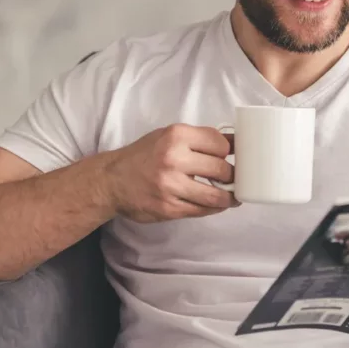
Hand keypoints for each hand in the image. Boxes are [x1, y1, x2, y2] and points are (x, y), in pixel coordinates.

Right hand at [103, 124, 237, 221]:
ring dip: (228, 197)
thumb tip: (236, 141)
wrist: (112, 180)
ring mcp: (170, 186)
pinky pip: (201, 210)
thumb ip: (200, 138)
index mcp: (176, 136)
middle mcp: (173, 159)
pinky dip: (213, 208)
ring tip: (232, 196)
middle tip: (233, 178)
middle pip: (221, 170)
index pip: (220, 144)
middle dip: (231, 176)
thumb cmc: (145, 155)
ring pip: (215, 196)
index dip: (228, 152)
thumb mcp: (169, 136)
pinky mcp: (168, 208)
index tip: (228, 157)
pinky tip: (215, 204)